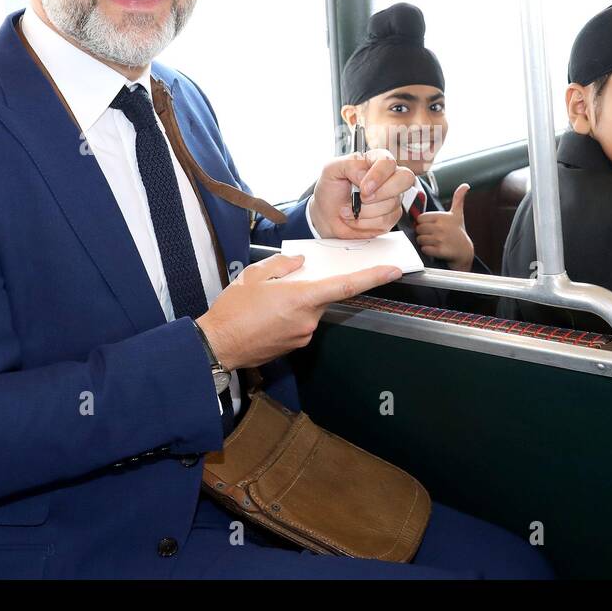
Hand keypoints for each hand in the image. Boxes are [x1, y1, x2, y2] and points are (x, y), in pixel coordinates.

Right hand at [196, 254, 401, 370]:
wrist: (217, 346)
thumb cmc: (233, 310)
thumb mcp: (254, 276)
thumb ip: (283, 266)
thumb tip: (300, 264)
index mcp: (302, 298)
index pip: (347, 286)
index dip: (373, 277)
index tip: (393, 270)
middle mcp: (308, 319)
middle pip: (322, 296)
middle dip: (308, 287)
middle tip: (279, 286)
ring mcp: (303, 335)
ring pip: (310, 310)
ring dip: (295, 303)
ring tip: (265, 304)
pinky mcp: (295, 346)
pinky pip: (300, 324)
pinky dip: (289, 316)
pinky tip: (266, 316)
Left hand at [309, 148, 417, 238]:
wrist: (326, 214)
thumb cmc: (330, 190)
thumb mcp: (331, 169)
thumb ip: (350, 164)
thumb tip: (366, 175)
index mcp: (376, 160)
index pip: (389, 162)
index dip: (378, 176)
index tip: (363, 188)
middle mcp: (389, 177)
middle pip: (405, 179)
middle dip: (382, 193)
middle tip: (362, 199)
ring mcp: (392, 197)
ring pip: (392, 204)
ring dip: (365, 211)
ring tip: (349, 209)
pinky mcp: (391, 216)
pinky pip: (386, 221)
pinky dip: (365, 223)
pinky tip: (356, 218)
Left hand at [413, 183, 474, 270]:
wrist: (465, 250)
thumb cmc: (458, 231)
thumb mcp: (458, 214)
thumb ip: (458, 198)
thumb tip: (465, 185)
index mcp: (442, 216)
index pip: (420, 218)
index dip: (424, 223)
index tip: (431, 226)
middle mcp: (441, 227)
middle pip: (419, 229)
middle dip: (423, 233)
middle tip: (432, 235)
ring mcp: (441, 239)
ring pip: (420, 239)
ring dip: (424, 242)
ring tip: (434, 242)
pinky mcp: (440, 251)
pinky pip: (424, 249)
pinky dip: (427, 250)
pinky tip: (435, 249)